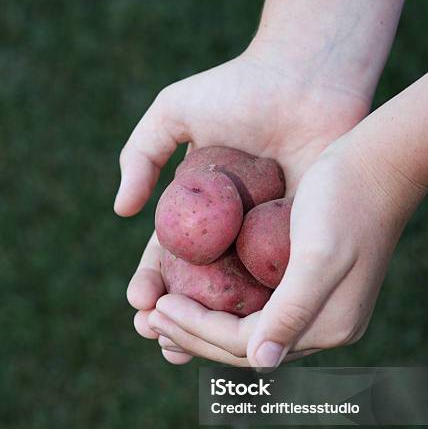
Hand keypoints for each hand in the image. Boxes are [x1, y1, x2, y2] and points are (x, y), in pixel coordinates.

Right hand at [118, 49, 370, 363]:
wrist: (305, 81)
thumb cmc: (240, 90)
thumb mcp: (175, 112)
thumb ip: (141, 154)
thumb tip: (121, 210)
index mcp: (197, 209)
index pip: (167, 256)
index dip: (151, 282)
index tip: (140, 302)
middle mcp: (227, 233)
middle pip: (194, 286)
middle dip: (171, 316)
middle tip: (154, 333)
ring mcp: (261, 243)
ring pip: (229, 298)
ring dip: (204, 328)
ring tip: (181, 347)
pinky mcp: (296, 246)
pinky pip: (271, 287)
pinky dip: (252, 316)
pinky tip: (236, 337)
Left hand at [149, 131, 425, 366]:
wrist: (379, 166)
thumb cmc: (347, 201)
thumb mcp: (320, 255)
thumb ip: (292, 311)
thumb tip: (260, 361)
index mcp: (327, 327)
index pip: (246, 344)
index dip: (197, 330)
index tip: (157, 309)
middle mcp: (321, 326)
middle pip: (243, 345)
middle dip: (193, 334)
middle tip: (148, 320)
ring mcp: (315, 309)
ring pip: (246, 331)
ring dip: (202, 325)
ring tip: (161, 314)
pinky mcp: (307, 286)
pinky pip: (256, 308)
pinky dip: (222, 306)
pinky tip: (195, 295)